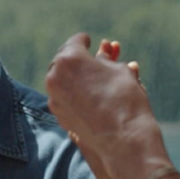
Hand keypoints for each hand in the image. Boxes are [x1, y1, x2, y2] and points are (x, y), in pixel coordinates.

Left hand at [45, 33, 166, 178]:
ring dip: (71, 76)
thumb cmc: (126, 99)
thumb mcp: (119, 70)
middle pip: (63, 60)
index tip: (88, 40)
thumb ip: (104, 59)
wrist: (123, 138)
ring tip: (86, 76)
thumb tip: (100, 52)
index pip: (76, 42)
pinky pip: (61, 96)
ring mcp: (53, 96)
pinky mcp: (57, 113)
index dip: (84, 40)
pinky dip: (70, 93)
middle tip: (86, 58)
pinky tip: (84, 94)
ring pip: (59, 79)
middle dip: (75, 58)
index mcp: (70, 58)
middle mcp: (55, 76)